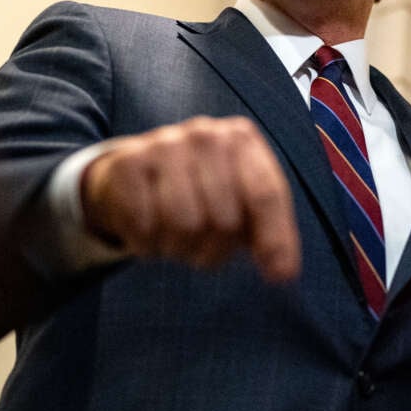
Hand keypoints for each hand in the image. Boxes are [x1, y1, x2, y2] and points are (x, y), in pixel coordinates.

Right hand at [81, 115, 300, 281]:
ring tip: (175, 235)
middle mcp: (206, 134)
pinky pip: (144, 225)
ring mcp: (164, 143)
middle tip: (201, 244)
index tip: (280, 277)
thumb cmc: (202, 192)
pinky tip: (147, 226)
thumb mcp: (241, 203)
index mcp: (242, 140)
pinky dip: (147, 243)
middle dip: (215, 248)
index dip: (275, 239)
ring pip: (184, 225)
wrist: (135, 172)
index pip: (266, 194)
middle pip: (225, 219)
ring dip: (179, 248)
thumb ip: (268, 235)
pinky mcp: (127, 162)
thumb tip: (283, 275)